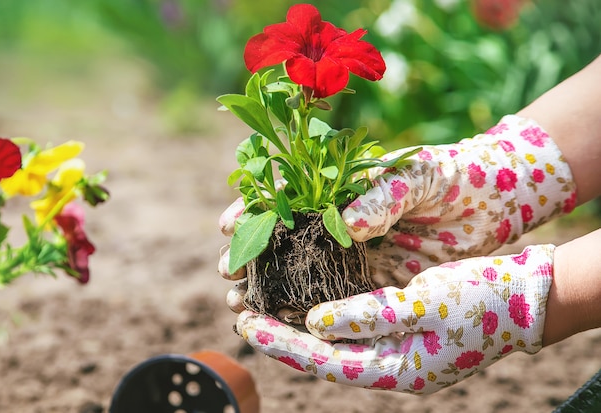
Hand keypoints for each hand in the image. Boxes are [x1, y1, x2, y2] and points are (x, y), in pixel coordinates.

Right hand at [219, 115, 573, 309]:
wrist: (497, 201)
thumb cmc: (453, 174)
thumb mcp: (417, 174)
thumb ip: (381, 195)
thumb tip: (345, 226)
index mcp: (341, 187)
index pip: (284, 195)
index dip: (252, 209)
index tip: (228, 225)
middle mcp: (341, 220)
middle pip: (283, 237)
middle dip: (250, 253)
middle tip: (228, 272)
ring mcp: (356, 252)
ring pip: (302, 271)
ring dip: (268, 286)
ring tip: (240, 302)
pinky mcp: (376, 280)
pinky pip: (336, 296)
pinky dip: (307, 308)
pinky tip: (282, 320)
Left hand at [236, 244, 554, 393]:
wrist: (525, 296)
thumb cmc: (480, 298)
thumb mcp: (424, 305)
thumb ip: (369, 317)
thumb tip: (314, 323)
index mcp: (397, 368)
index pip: (325, 361)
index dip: (282, 345)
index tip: (245, 326)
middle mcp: (391, 363)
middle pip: (323, 354)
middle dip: (282, 337)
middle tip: (243, 316)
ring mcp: (396, 347)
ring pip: (335, 340)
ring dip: (299, 324)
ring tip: (264, 306)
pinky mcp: (400, 326)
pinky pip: (353, 323)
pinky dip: (326, 312)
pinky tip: (306, 297)